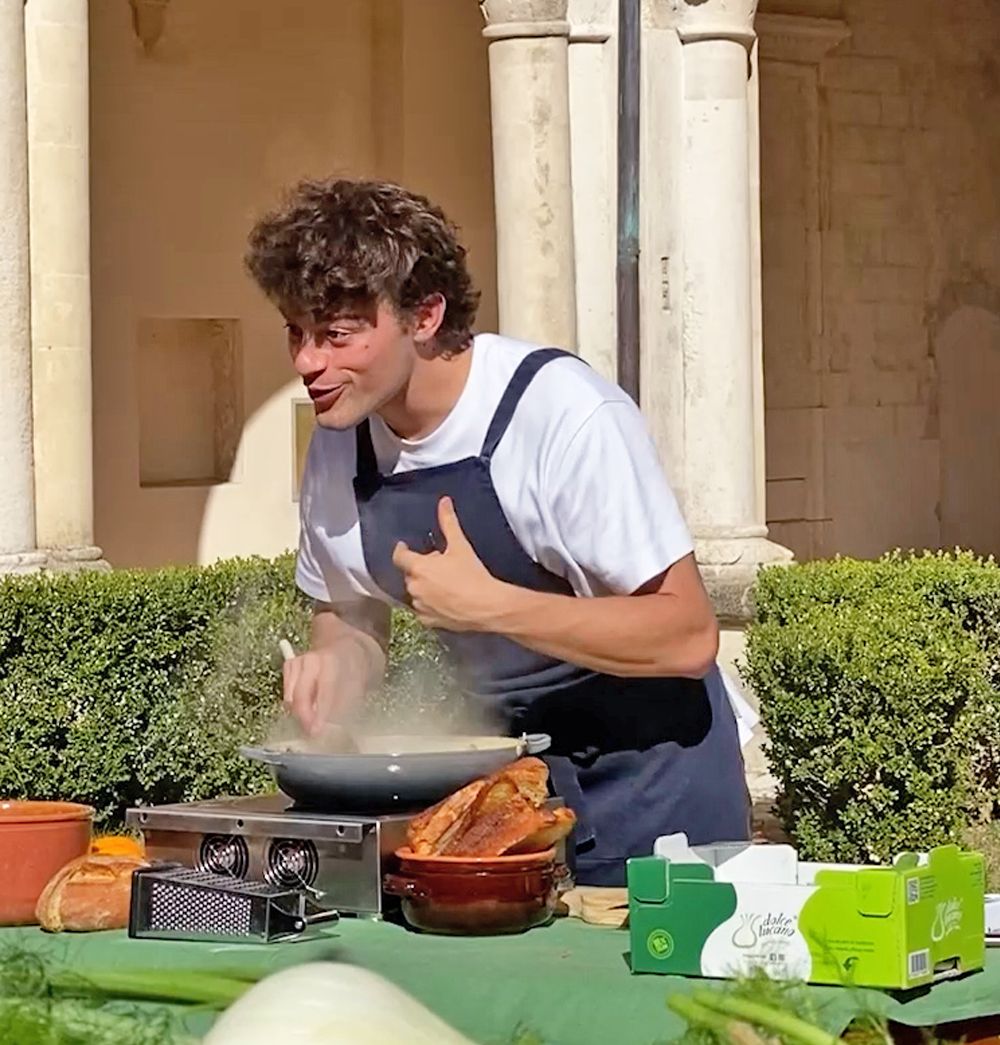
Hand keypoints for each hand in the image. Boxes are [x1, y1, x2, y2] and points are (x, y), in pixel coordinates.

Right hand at [282, 638, 369, 736]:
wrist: (347, 650)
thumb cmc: (353, 673)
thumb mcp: (355, 690)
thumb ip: (341, 709)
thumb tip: (329, 732)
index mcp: (332, 662)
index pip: (323, 693)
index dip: (320, 716)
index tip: (317, 732)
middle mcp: (311, 660)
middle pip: (300, 697)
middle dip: (305, 719)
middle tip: (312, 733)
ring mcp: (298, 662)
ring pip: (290, 698)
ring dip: (300, 712)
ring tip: (314, 717)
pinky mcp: (289, 666)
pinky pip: (286, 694)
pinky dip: (295, 704)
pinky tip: (308, 704)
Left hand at [391, 496, 506, 631]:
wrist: (486, 606)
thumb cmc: (472, 575)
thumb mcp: (460, 545)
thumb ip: (449, 522)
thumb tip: (444, 501)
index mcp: (418, 568)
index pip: (399, 556)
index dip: (401, 550)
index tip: (404, 547)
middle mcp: (414, 588)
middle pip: (410, 574)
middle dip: (420, 569)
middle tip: (439, 566)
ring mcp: (420, 606)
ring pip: (416, 593)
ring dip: (424, 587)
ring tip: (444, 584)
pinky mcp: (428, 621)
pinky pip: (423, 611)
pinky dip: (429, 605)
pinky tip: (445, 601)